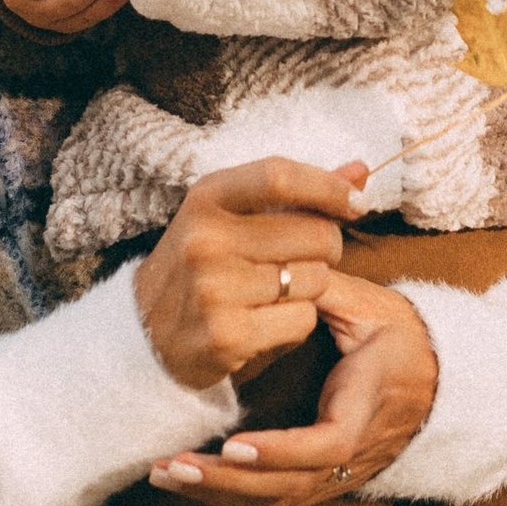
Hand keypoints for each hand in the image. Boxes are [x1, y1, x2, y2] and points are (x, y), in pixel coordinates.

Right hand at [132, 159, 366, 390]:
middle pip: (314, 233)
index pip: (279, 176)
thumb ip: (296, 193)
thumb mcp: (230, 217)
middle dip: (326, 248)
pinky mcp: (227, 335)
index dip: (328, 186)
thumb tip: (362, 170)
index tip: (354, 202)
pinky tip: (269, 320)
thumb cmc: (201, 265)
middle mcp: (205, 239)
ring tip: (278, 292)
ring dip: (311, 288)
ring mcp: (214, 289)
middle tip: (304, 260)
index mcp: (205, 198)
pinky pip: (302, 320)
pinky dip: (299, 321)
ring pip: (315, 279)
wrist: (145, 335)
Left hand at [149, 272, 437, 505]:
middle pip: (291, 487)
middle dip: (229, 482)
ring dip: (220, 494)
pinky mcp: (325, 481)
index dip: (281, 451)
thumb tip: (280, 269)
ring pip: (279, 502)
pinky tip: (190, 483)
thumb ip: (326, 291)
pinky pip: (277, 502)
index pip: (328, 445)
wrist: (440, 377)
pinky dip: (231, 498)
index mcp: (367, 405)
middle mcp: (354, 452)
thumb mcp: (372, 306)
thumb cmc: (401, 336)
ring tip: (166, 475)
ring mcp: (340, 474)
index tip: (235, 444)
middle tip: (175, 466)